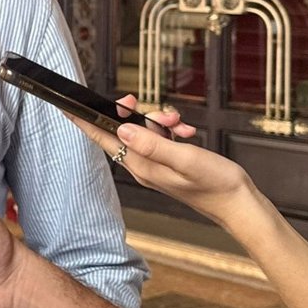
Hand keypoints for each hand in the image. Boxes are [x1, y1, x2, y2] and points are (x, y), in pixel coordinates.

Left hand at [70, 98, 260, 228]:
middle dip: (131, 113)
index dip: (85, 122)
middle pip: (121, 131)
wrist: (240, 204)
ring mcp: (155, 165)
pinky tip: (187, 130)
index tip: (68, 107)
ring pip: (144, 131)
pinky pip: (161, 138)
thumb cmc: (217, 185)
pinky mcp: (168, 162)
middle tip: (139, 102)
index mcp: (142, 166)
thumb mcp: (185, 159)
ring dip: (159, 120)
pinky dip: (172, 129)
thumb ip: (153, 144)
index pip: (103, 140)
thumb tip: (123, 128)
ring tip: (179, 122)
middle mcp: (143, 166)